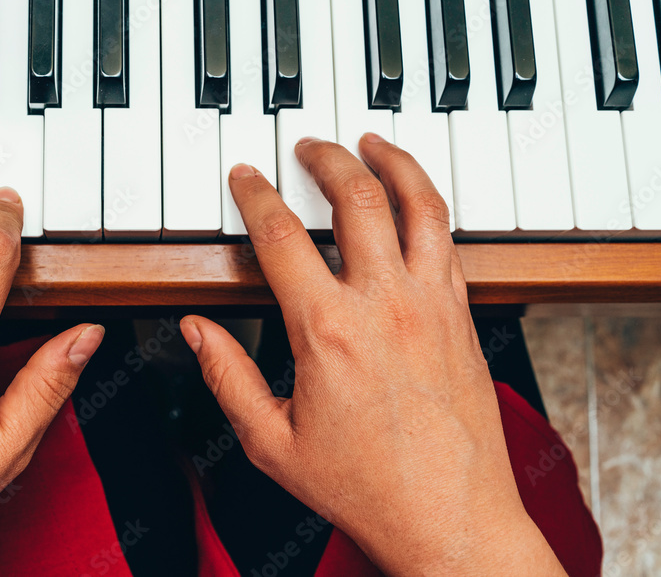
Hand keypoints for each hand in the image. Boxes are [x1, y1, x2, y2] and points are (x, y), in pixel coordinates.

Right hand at [181, 135, 566, 575]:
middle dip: (326, 158)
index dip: (256, 194)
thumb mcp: (272, 443)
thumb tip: (198, 332)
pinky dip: (430, 203)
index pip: (281, 235)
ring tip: (373, 143)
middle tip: (308, 145)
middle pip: (356, 197)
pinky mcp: (462, 316)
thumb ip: (228, 378)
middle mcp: (385, 304)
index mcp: (327, 331)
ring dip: (393, 162)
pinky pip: (449, 239)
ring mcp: (432, 304)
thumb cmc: (368, 488)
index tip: (245, 177)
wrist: (452, 518)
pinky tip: (416, 200)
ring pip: (419, 204)